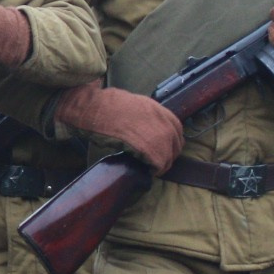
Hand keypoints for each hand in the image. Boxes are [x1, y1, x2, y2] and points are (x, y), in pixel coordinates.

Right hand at [54, 83, 183, 173]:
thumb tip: (142, 124)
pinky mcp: (152, 150)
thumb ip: (145, 115)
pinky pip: (159, 165)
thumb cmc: (107, 105)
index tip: (161, 148)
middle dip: (167, 155)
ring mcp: (161, 137)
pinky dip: (153, 170)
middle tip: (154, 160)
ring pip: (169, 158)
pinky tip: (144, 170)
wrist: (97, 109)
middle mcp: (165, 124)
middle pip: (176, 146)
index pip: (177, 131)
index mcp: (161, 111)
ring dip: (159, 164)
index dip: (169, 142)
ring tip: (148, 167)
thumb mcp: (133, 104)